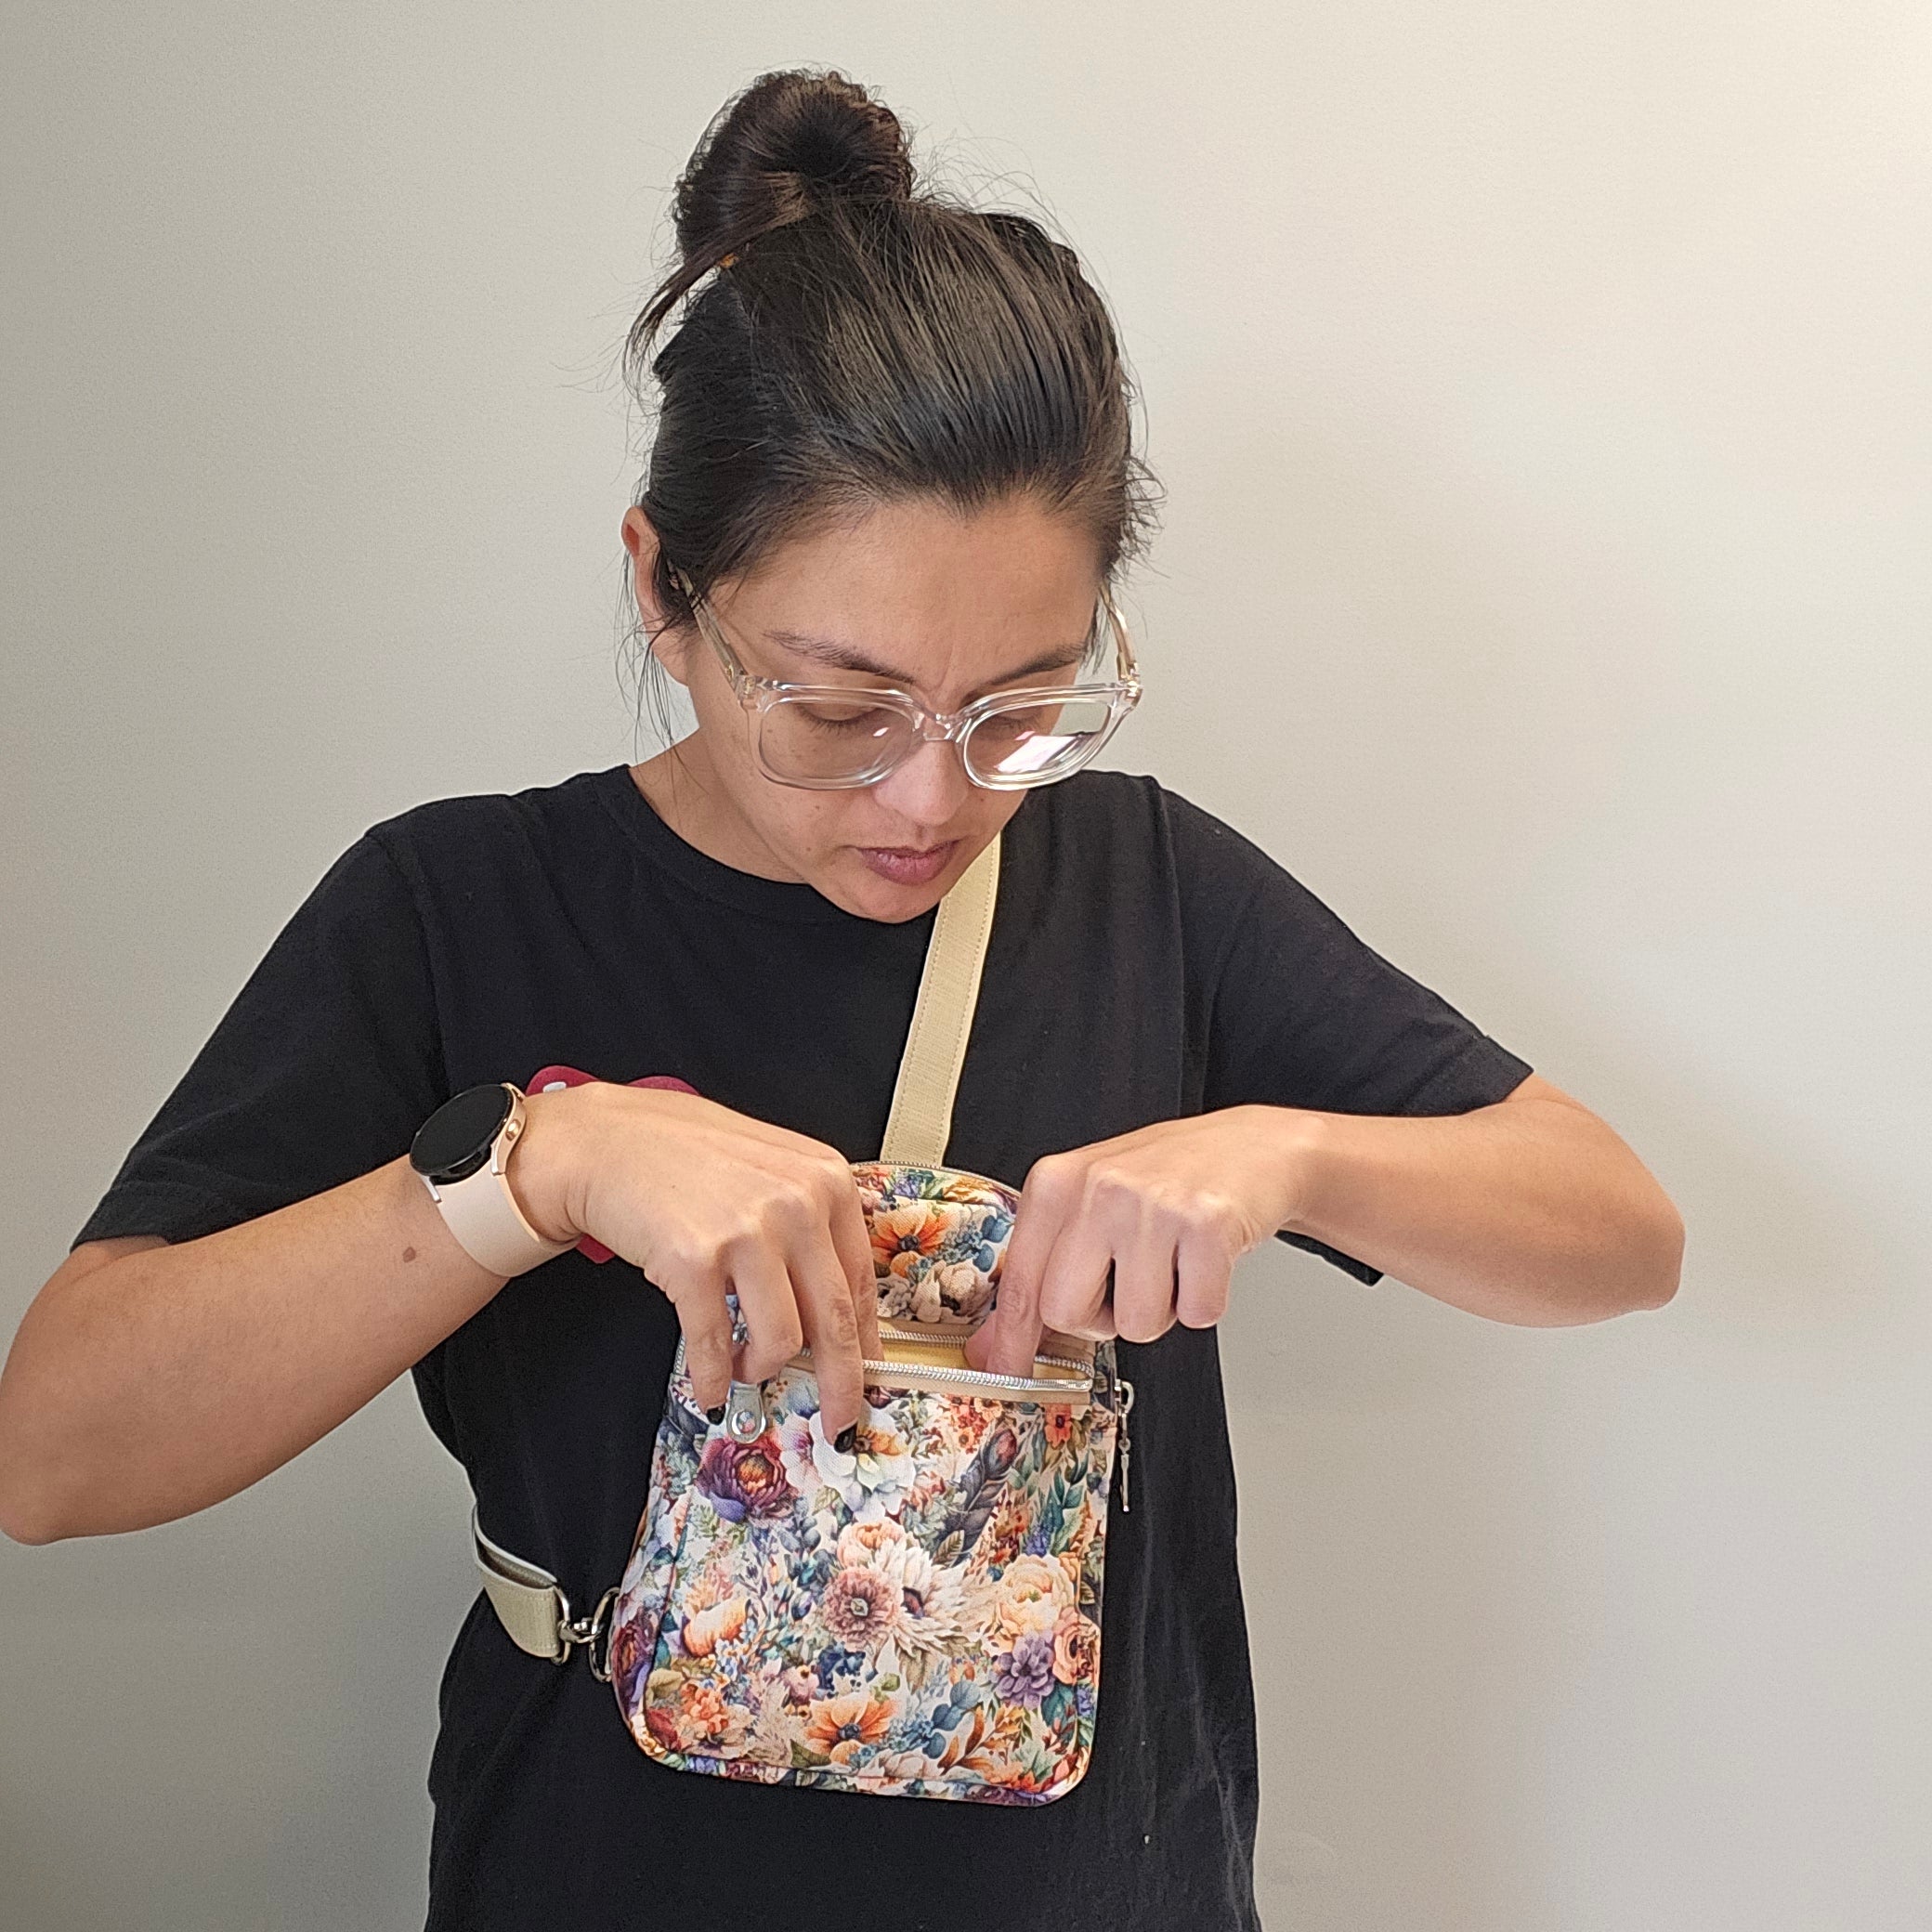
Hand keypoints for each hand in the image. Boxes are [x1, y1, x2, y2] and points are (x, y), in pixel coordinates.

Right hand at [515, 1083, 880, 1441]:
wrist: (607, 1140)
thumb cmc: (685, 1154)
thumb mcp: (772, 1170)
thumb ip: (810, 1225)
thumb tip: (836, 1309)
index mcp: (825, 1180)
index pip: (860, 1280)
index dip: (866, 1340)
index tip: (868, 1374)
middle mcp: (797, 1203)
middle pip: (835, 1319)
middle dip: (840, 1384)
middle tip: (839, 1419)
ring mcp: (747, 1231)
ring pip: (782, 1340)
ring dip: (762, 1370)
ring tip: (745, 1367)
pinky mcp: (694, 1260)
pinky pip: (716, 1344)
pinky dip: (715, 1377)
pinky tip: (711, 1385)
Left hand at [963, 1106, 1314, 1377]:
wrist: (1253, 1146)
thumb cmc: (1167, 1179)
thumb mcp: (1090, 1203)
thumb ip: (1044, 1266)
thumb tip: (999, 1342)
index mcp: (1057, 1181)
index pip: (1019, 1280)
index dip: (1012, 1338)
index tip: (1006, 1370)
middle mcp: (1098, 1188)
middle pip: (1066, 1313)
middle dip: (1099, 1318)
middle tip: (1127, 1282)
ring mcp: (1152, 1205)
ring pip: (1134, 1325)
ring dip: (1160, 1310)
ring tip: (1171, 1262)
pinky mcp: (1207, 1224)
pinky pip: (1196, 1314)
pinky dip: (1205, 1301)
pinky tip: (1204, 1259)